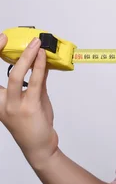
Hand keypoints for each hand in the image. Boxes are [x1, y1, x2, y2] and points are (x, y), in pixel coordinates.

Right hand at [0, 34, 58, 168]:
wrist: (39, 146)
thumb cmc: (34, 123)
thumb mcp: (33, 97)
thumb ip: (36, 79)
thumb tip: (40, 59)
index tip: (0, 40)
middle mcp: (0, 103)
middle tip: (6, 37)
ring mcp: (13, 106)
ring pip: (15, 76)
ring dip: (26, 57)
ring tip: (35, 44)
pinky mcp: (28, 108)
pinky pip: (33, 82)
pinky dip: (39, 67)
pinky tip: (43, 57)